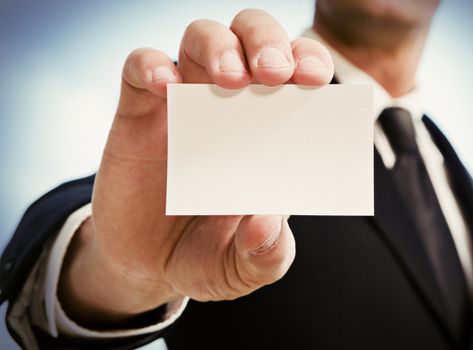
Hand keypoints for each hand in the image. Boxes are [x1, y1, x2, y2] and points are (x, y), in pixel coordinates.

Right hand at [59, 9, 333, 326]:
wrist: (144, 265)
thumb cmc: (205, 254)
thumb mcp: (242, 267)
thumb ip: (265, 253)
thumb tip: (268, 222)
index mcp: (270, 131)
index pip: (298, 74)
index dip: (310, 62)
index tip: (316, 79)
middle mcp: (231, 105)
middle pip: (254, 37)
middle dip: (269, 42)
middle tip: (276, 73)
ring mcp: (185, 102)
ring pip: (203, 37)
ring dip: (221, 46)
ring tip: (230, 79)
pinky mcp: (139, 109)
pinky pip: (142, 66)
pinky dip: (151, 65)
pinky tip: (164, 86)